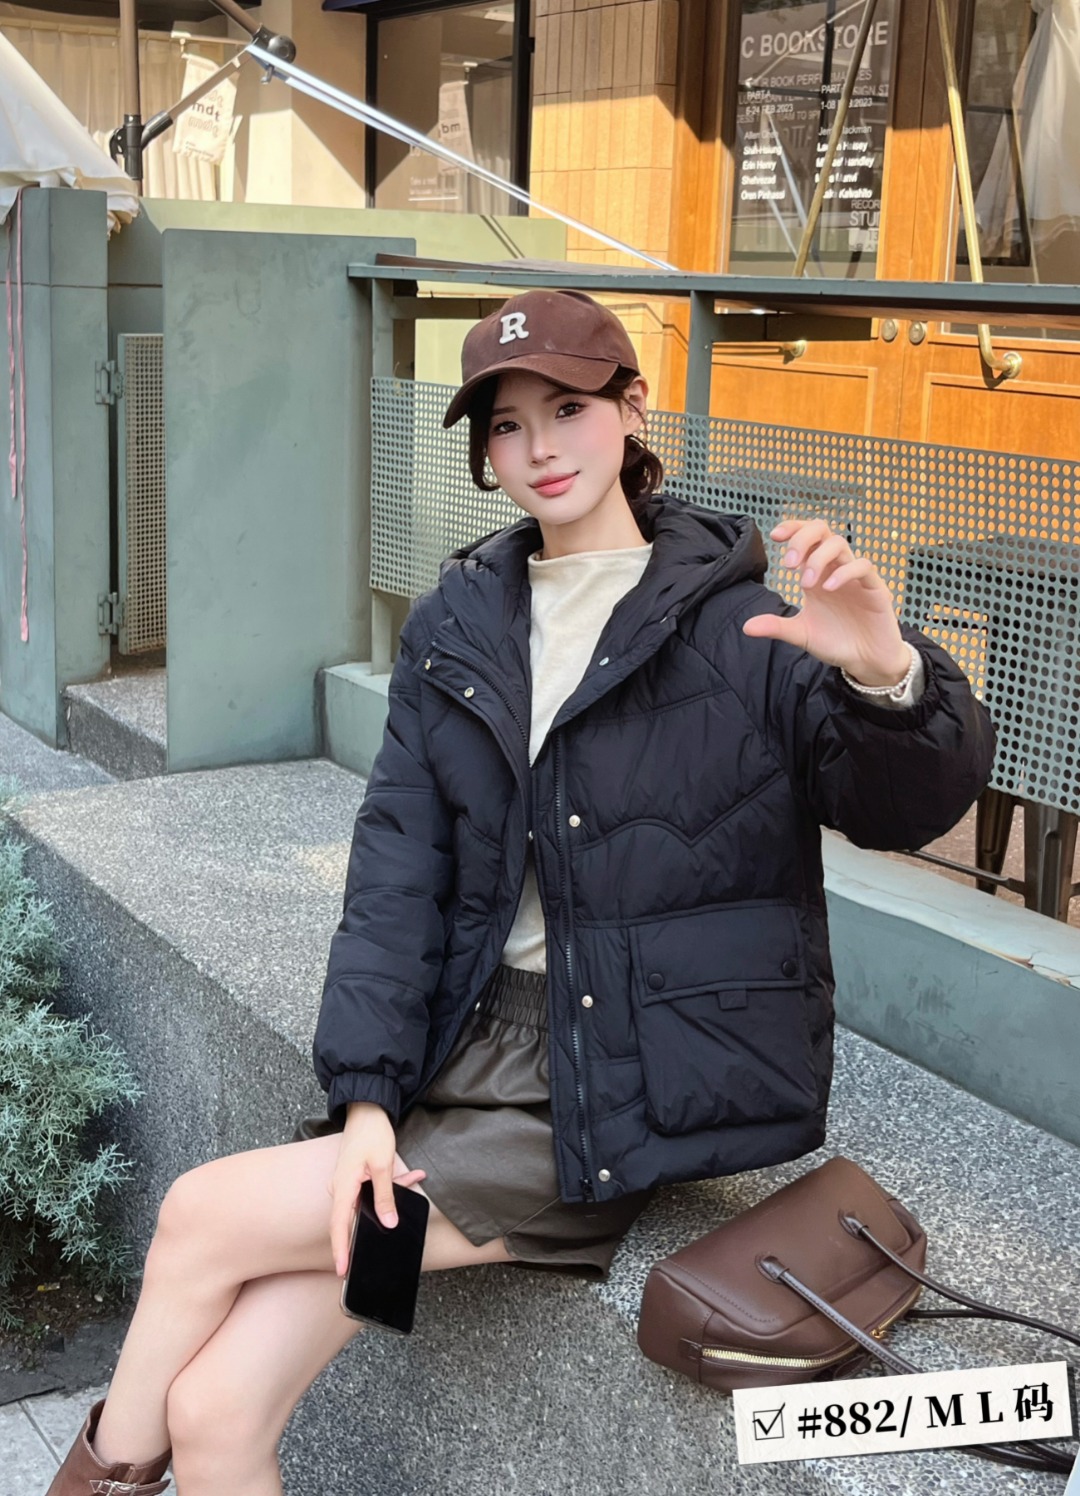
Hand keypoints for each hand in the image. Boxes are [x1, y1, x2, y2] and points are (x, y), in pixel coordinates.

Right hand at [328, 1102, 426, 1276]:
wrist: (367, 1108)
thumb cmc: (372, 1133)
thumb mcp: (382, 1166)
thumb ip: (385, 1196)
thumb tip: (388, 1222)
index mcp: (343, 1187)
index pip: (338, 1225)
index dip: (340, 1250)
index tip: (342, 1270)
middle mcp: (340, 1188)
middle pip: (349, 1219)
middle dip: (368, 1230)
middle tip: (378, 1249)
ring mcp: (346, 1183)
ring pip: (365, 1203)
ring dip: (387, 1201)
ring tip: (411, 1184)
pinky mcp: (354, 1177)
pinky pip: (369, 1191)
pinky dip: (390, 1188)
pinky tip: (412, 1178)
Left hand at [742, 519, 910, 686]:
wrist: (865, 662)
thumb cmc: (836, 642)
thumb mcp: (801, 634)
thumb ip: (776, 627)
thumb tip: (746, 627)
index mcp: (817, 574)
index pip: (807, 537)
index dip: (793, 529)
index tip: (775, 536)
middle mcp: (835, 569)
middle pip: (823, 531)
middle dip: (802, 539)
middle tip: (789, 565)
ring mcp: (855, 577)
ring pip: (840, 544)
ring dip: (818, 558)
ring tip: (805, 584)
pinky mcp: (875, 588)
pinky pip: (863, 567)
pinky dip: (843, 573)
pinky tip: (827, 588)